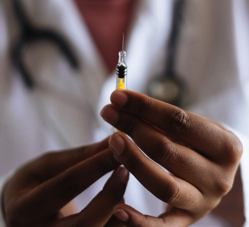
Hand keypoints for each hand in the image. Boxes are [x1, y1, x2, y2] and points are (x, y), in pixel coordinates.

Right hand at [3, 138, 128, 226]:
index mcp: (25, 209)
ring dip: (118, 211)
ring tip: (121, 185)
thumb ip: (79, 155)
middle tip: (125, 170)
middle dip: (110, 194)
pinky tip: (119, 205)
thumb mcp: (47, 165)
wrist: (23, 213)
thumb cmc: (33, 184)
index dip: (95, 166)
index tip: (116, 149)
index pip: (66, 185)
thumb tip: (110, 141)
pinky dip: (117, 222)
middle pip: (84, 222)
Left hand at [101, 90, 242, 226]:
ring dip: (132, 161)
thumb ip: (162, 120)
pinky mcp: (186, 220)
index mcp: (225, 146)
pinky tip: (117, 208)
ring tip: (112, 141)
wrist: (215, 172)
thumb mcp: (192, 128)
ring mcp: (203, 202)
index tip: (118, 96)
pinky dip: (139, 220)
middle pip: (166, 150)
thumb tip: (124, 105)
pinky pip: (162, 226)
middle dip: (133, 127)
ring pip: (162, 184)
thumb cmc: (199, 144)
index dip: (144, 107)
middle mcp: (218, 177)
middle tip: (109, 113)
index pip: (178, 120)